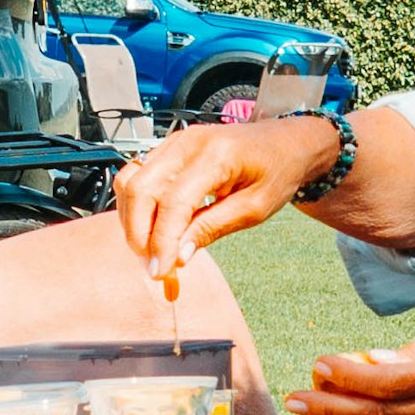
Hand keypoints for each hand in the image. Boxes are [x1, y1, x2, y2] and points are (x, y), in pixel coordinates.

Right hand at [110, 109, 327, 280]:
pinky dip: (136, 208)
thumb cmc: (276, 171)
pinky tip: (151, 230)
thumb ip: (213, 228)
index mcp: (217, 155)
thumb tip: (177, 257)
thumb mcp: (254, 208)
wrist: (284, 141)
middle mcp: (188, 142)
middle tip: (154, 267)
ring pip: (130, 182)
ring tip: (151, 251)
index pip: (174, 202)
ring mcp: (173, 142)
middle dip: (139, 234)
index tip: (160, 273)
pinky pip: (136, 177)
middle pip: (141, 189)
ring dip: (133, 222)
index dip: (162, 241)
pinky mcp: (167, 149)